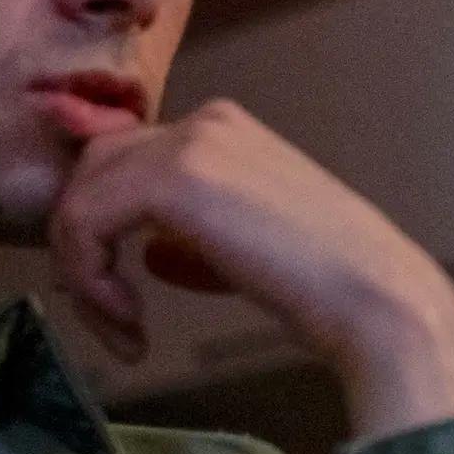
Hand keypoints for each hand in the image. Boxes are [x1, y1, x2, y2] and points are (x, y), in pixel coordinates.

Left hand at [48, 100, 453, 440]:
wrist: (374, 297)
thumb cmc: (329, 289)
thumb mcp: (245, 253)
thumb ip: (193, 242)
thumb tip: (149, 253)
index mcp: (225, 131)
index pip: (124, 162)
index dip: (102, 229)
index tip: (115, 301)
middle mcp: (204, 122)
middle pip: (92, 170)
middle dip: (82, 245)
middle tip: (109, 316)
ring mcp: (188, 143)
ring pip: (79, 197)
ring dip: (83, 273)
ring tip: (124, 331)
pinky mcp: (172, 179)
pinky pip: (83, 222)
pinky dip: (90, 281)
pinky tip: (131, 325)